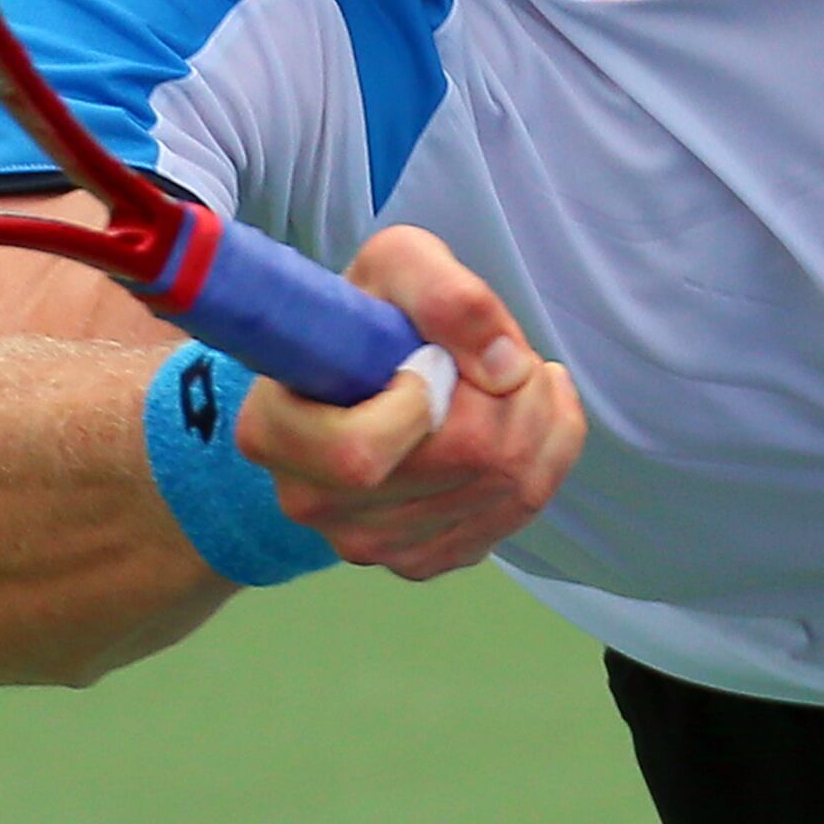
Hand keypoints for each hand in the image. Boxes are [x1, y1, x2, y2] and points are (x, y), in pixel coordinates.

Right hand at [234, 227, 586, 576]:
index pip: (361, 452)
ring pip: (505, 494)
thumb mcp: (398, 263)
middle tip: (514, 358)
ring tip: (524, 381)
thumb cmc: (370, 315)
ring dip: (541, 424)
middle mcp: (314, 503)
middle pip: (462, 466)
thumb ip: (445, 294)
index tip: (435, 361)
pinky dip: (547, 460)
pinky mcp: (420, 560)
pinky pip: (515, 518)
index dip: (423, 403)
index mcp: (276, 433)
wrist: (362, 371)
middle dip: (515, 398)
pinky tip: (530, 420)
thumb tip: (506, 368)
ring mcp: (368, 544)